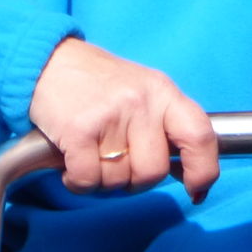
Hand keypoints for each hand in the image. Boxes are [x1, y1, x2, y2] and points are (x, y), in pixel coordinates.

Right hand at [28, 38, 218, 202]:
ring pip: (119, 180)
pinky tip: (72, 165)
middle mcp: (141, 102)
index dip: (204, 170)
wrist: (46, 61)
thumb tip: (187, 172)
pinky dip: (78, 182)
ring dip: (104, 181)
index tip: (196, 190)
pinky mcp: (78, 130)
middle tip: (118, 164)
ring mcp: (110, 116)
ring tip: (93, 156)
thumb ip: (166, 125)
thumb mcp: (143, 91)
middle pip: (153, 171)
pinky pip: (88, 180)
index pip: (200, 136)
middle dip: (136, 181)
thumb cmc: (99, 84)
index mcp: (164, 92)